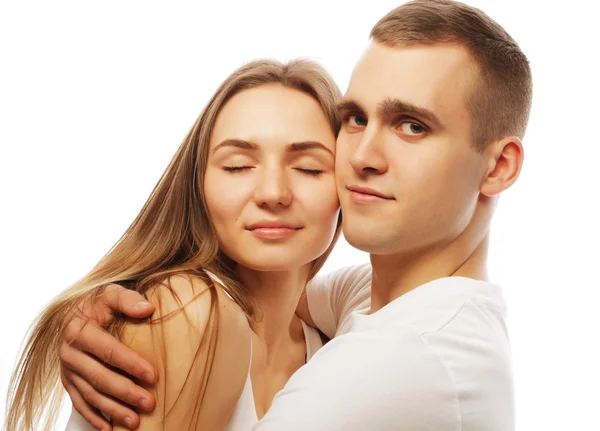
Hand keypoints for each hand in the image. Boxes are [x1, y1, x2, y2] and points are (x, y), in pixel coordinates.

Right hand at [59, 284, 156, 429]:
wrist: (76, 310)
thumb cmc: (99, 302)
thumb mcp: (111, 293)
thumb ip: (128, 299)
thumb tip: (148, 308)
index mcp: (79, 331)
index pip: (108, 351)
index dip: (130, 363)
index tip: (153, 375)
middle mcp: (69, 353)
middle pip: (99, 378)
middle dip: (125, 393)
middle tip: (150, 403)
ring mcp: (67, 370)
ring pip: (90, 395)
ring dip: (113, 410)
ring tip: (135, 422)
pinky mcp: (68, 382)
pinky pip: (79, 403)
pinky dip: (94, 417)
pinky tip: (109, 428)